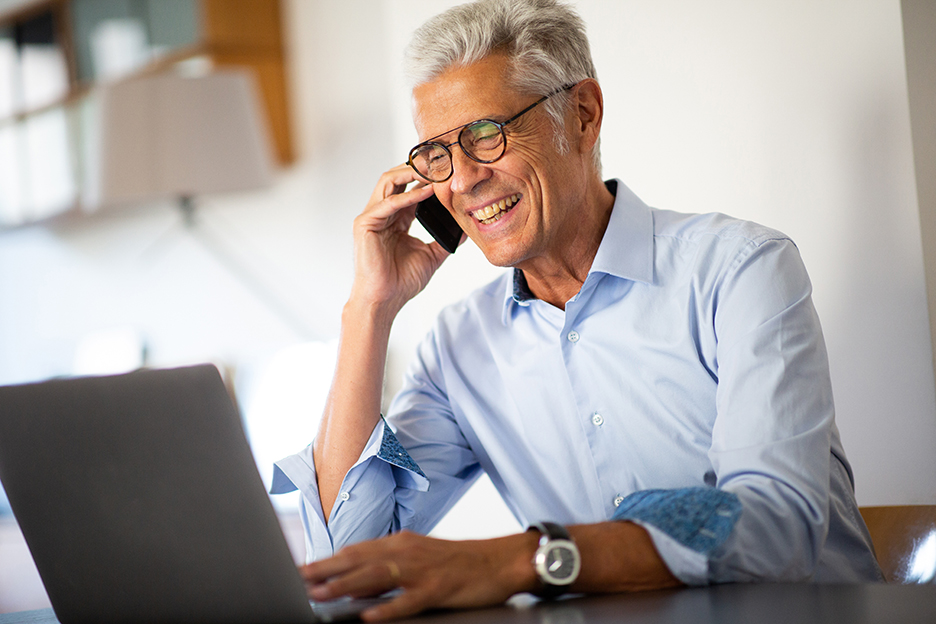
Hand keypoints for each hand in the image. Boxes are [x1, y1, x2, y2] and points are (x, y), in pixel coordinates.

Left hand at [300, 531, 538, 621]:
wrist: (501, 560)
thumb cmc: (459, 562)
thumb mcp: (419, 559)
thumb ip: (386, 571)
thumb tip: (351, 586)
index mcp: (401, 543)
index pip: (356, 551)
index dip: (327, 560)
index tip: (302, 569)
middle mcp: (407, 551)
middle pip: (359, 559)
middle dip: (326, 570)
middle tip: (299, 579)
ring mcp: (422, 569)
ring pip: (376, 576)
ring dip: (345, 585)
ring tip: (321, 595)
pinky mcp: (439, 588)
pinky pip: (409, 599)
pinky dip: (388, 607)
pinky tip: (369, 616)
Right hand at [350, 164, 451, 315]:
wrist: (384, 301)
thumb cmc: (401, 282)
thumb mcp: (431, 255)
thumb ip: (445, 240)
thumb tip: (465, 230)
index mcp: (396, 219)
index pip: (410, 188)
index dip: (427, 177)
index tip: (448, 170)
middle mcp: (382, 213)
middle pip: (397, 177)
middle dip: (418, 166)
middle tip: (441, 160)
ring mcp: (372, 217)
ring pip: (388, 181)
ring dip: (411, 172)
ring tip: (433, 169)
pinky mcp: (365, 224)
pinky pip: (388, 203)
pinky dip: (408, 195)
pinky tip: (426, 192)